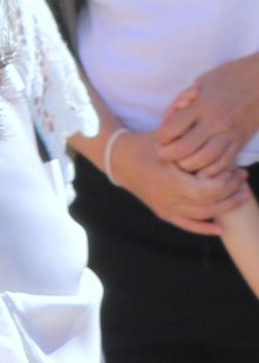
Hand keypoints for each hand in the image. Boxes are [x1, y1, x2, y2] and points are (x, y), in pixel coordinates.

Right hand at [87, 124, 251, 234]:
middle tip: (244, 180)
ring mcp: (165, 206)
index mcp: (169, 180)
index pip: (206, 189)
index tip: (237, 171)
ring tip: (241, 197)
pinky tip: (219, 228)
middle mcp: (167, 197)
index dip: (225, 183)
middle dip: (230, 193)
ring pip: (201, 214)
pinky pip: (186, 224)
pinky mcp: (162, 211)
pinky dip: (203, 228)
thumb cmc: (144, 145)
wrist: (118, 159)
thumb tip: (215, 134)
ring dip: (224, 208)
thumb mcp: (166, 139)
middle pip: (208, 203)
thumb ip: (189, 141)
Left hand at [156, 57, 258, 180]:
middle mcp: (215, 122)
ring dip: (189, 165)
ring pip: (206, 159)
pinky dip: (212, 169)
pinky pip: (226, 161)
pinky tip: (202, 170)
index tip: (159, 138)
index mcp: (201, 106)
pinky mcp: (242, 140)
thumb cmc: (229, 76)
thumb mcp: (201, 83)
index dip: (160, 137)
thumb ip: (182, 103)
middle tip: (164, 155)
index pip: (171, 129)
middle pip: (185, 148)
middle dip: (169, 155)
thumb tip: (166, 120)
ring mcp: (230, 133)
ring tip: (181, 163)